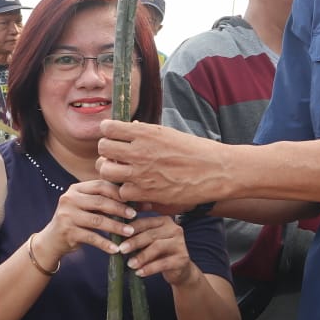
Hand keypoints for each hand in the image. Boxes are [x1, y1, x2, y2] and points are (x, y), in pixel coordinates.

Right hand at [37, 180, 137, 262]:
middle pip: (100, 202)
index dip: (119, 193)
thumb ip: (104, 201)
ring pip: (97, 220)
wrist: (52, 240)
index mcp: (76, 189)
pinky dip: (105, 244)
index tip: (135, 200)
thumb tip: (138, 201)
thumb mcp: (86, 207)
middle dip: (120, 209)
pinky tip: (116, 249)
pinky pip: (91, 238)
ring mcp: (67, 216)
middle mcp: (69, 199)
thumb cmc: (76, 220)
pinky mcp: (67, 232)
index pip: (101, 185)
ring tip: (130, 232)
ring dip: (116, 227)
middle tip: (135, 215)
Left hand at [98, 120, 227, 206]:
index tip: (113, 137)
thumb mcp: (169, 134)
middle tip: (116, 157)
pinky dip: (126, 191)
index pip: (108, 128)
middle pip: (103, 149)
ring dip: (111, 172)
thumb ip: (145, 133)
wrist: (216, 170)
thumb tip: (129, 127)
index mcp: (144, 132)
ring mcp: (141, 173)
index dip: (108, 132)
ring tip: (122, 173)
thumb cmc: (195, 150)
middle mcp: (139, 151)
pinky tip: (136, 188)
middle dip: (107, 153)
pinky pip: (122, 192)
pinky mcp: (147, 192)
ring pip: (106, 171)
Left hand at [118, 214, 198, 286]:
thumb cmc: (160, 253)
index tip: (117, 235)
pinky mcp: (182, 259)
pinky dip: (149, 268)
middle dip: (134, 242)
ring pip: (157, 247)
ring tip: (130, 264)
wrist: (180, 270)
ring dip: (141, 256)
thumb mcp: (149, 242)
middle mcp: (175, 229)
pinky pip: (163, 263)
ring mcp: (180, 244)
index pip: (145, 222)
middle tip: (121, 249)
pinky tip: (139, 273)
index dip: (131, 229)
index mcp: (165, 221)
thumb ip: (137, 236)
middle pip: (151, 234)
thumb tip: (114, 234)